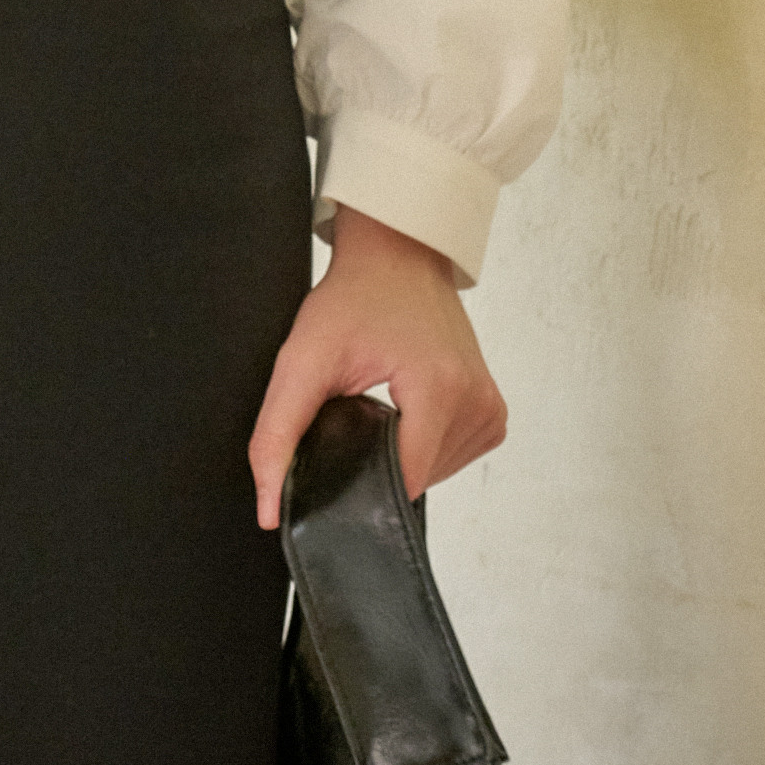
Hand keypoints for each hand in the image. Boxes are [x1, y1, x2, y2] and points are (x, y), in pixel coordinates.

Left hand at [247, 206, 505, 524]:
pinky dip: (425, 444)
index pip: (399, 482)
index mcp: (439, 389)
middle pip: (416, 479)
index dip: (359, 477)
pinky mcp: (493, 410)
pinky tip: (408, 409)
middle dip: (378, 457)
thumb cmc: (353, 298)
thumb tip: (270, 511)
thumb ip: (277, 435)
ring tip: (384, 403)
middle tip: (356, 408)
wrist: (396, 254)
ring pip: (435, 473)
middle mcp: (475, 401)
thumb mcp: (302, 359)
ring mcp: (490, 407)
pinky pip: (454, 456)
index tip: (338, 447)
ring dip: (402, 452)